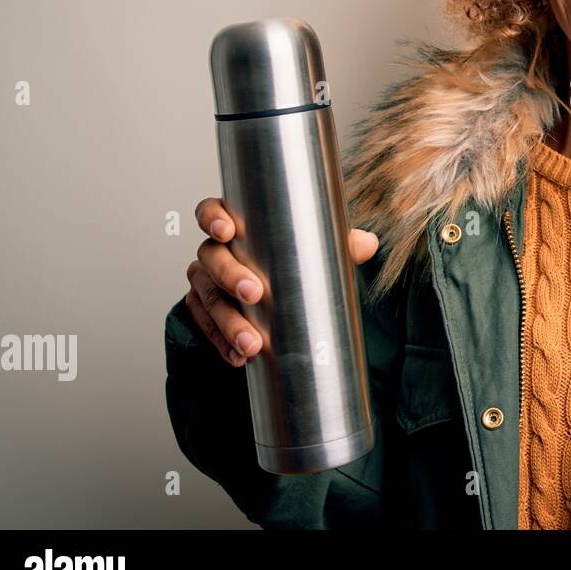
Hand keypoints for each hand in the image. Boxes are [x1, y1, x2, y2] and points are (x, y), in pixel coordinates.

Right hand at [183, 197, 378, 366]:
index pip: (211, 212)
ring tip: (252, 343)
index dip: (213, 218)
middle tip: (254, 293)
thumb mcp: (314, 250)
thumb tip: (368, 243)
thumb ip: (338, 244)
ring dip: (229, 322)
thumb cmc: (290, 260)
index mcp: (236, 226)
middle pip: (211, 258)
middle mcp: (214, 252)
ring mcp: (205, 282)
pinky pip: (206, 327)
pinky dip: (222, 343)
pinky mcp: (202, 311)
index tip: (227, 231)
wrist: (272, 295)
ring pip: (208, 298)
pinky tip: (239, 357)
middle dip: (230, 276)